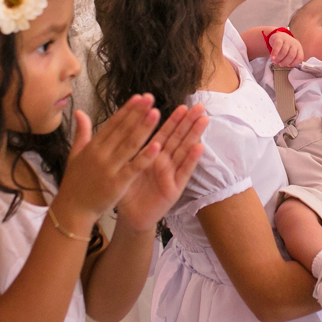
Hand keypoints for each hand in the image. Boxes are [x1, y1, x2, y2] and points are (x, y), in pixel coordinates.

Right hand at [52, 95, 164, 230]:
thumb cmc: (75, 182)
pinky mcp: (117, 183)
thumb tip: (79, 111)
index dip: (126, 110)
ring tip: (156, 113)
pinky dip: (145, 156)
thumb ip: (81, 132)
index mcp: (92, 146)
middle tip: (151, 98)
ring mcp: (109, 168)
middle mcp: (101, 154)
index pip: (112, 124)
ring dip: (144, 128)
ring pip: (130, 145)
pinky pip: (134, 167)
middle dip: (137, 113)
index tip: (139, 97)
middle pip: (122, 130)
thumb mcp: (75, 154)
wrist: (73, 209)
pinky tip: (157, 145)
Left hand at [115, 104, 208, 231]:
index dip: (173, 120)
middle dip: (189, 122)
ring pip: (184, 151)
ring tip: (204, 120)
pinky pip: (183, 172)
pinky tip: (199, 147)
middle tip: (200, 106)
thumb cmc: (126, 190)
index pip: (164, 133)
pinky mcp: (174, 188)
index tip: (182, 105)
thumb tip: (118, 126)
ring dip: (194, 135)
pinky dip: (191, 159)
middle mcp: (164, 161)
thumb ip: (123, 147)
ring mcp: (171, 174)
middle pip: (178, 138)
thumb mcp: (123, 166)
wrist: (130, 216)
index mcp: (152, 154)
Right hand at [267, 31, 303, 66]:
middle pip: (291, 55)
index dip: (294, 63)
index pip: (299, 57)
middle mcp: (294, 43)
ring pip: (284, 52)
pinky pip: (277, 46)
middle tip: (280, 64)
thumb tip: (287, 66)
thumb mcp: (291, 51)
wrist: (278, 36)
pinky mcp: (279, 38)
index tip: (288, 65)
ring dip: (278, 59)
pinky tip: (272, 57)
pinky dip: (275, 53)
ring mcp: (287, 40)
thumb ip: (291, 58)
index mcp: (299, 48)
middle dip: (285, 62)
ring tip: (275, 61)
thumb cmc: (284, 46)